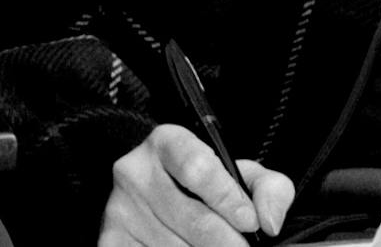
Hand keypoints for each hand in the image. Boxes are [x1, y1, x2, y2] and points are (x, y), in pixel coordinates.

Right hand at [98, 124, 294, 245]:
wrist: (154, 195)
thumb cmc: (204, 184)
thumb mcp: (239, 173)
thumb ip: (268, 188)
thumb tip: (269, 222)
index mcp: (167, 143)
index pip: (198, 168)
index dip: (228, 199)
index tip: (251, 223)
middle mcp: (136, 172)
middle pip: (192, 218)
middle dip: (226, 242)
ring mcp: (119, 209)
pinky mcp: (110, 239)